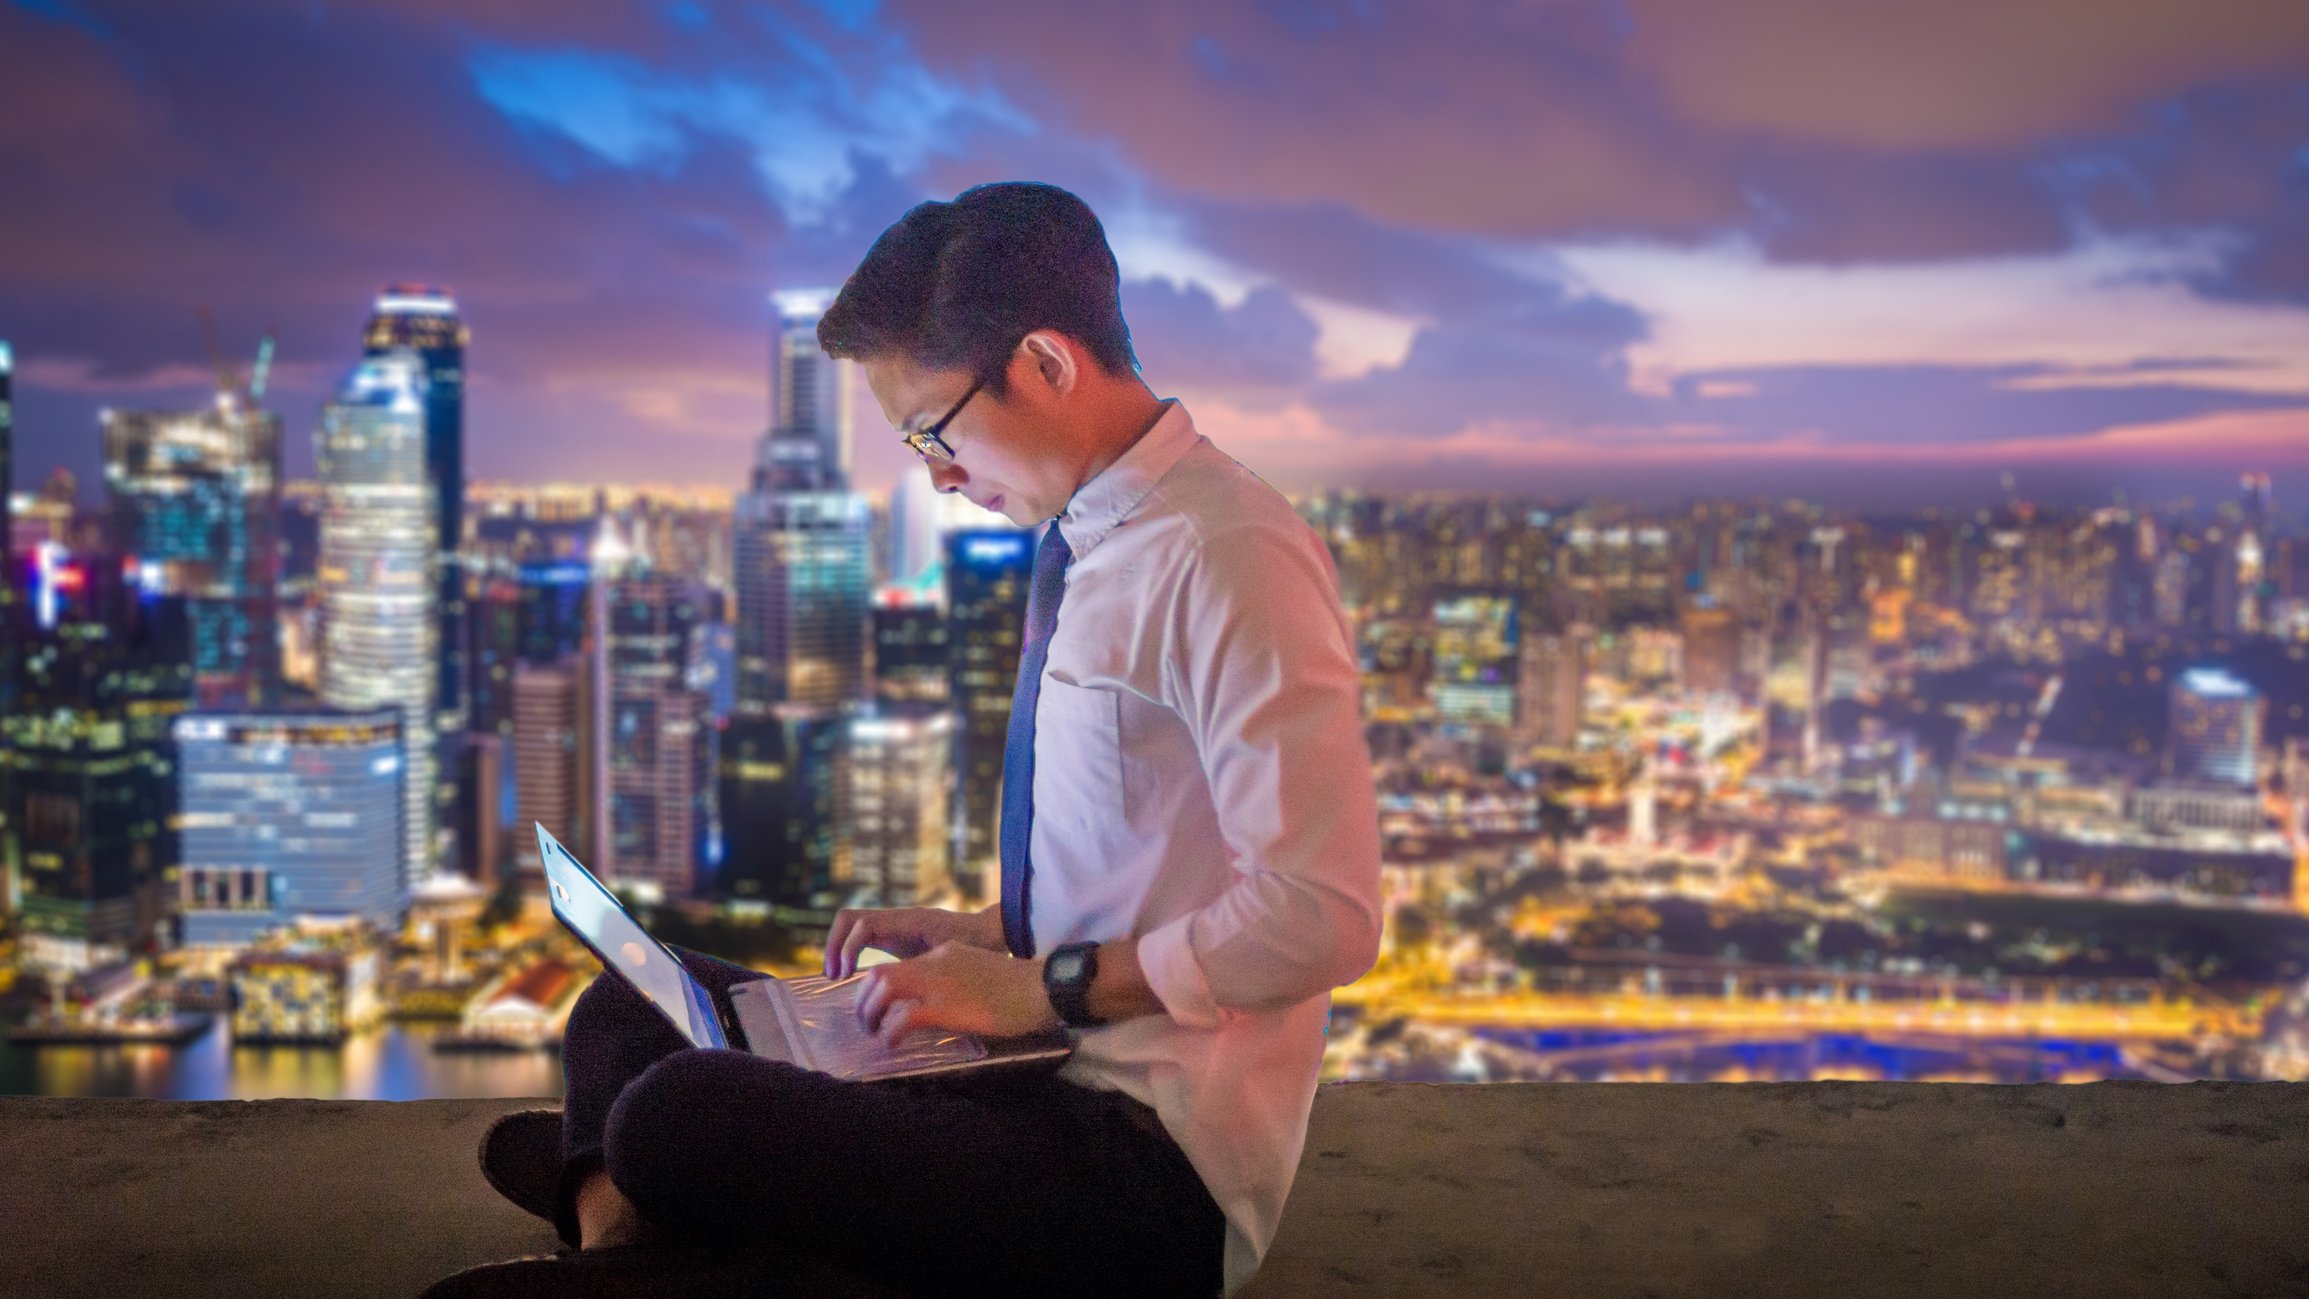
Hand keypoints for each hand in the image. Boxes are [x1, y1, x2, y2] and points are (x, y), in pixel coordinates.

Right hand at [824, 906, 1002, 977]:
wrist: (992, 933)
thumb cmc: (978, 946)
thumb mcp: (954, 958)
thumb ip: (929, 966)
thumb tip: (902, 986)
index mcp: (909, 921)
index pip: (863, 924)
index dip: (847, 948)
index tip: (844, 975)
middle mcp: (897, 918)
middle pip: (848, 918)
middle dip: (833, 945)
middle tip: (832, 976)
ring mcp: (895, 925)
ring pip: (853, 926)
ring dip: (838, 948)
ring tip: (836, 977)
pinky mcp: (896, 935)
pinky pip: (864, 937)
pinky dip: (851, 951)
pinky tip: (854, 977)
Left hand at [854, 942, 1059, 1044]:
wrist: (1042, 987)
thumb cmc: (1020, 989)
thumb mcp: (979, 975)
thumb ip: (956, 983)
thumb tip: (938, 1009)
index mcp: (944, 953)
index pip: (898, 966)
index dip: (879, 988)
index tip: (878, 1008)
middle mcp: (935, 962)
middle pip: (880, 974)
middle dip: (864, 1000)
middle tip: (867, 1023)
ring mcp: (939, 983)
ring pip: (884, 988)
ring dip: (871, 1013)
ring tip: (874, 1033)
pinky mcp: (946, 1006)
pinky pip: (904, 1017)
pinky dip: (891, 1032)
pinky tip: (893, 1044)